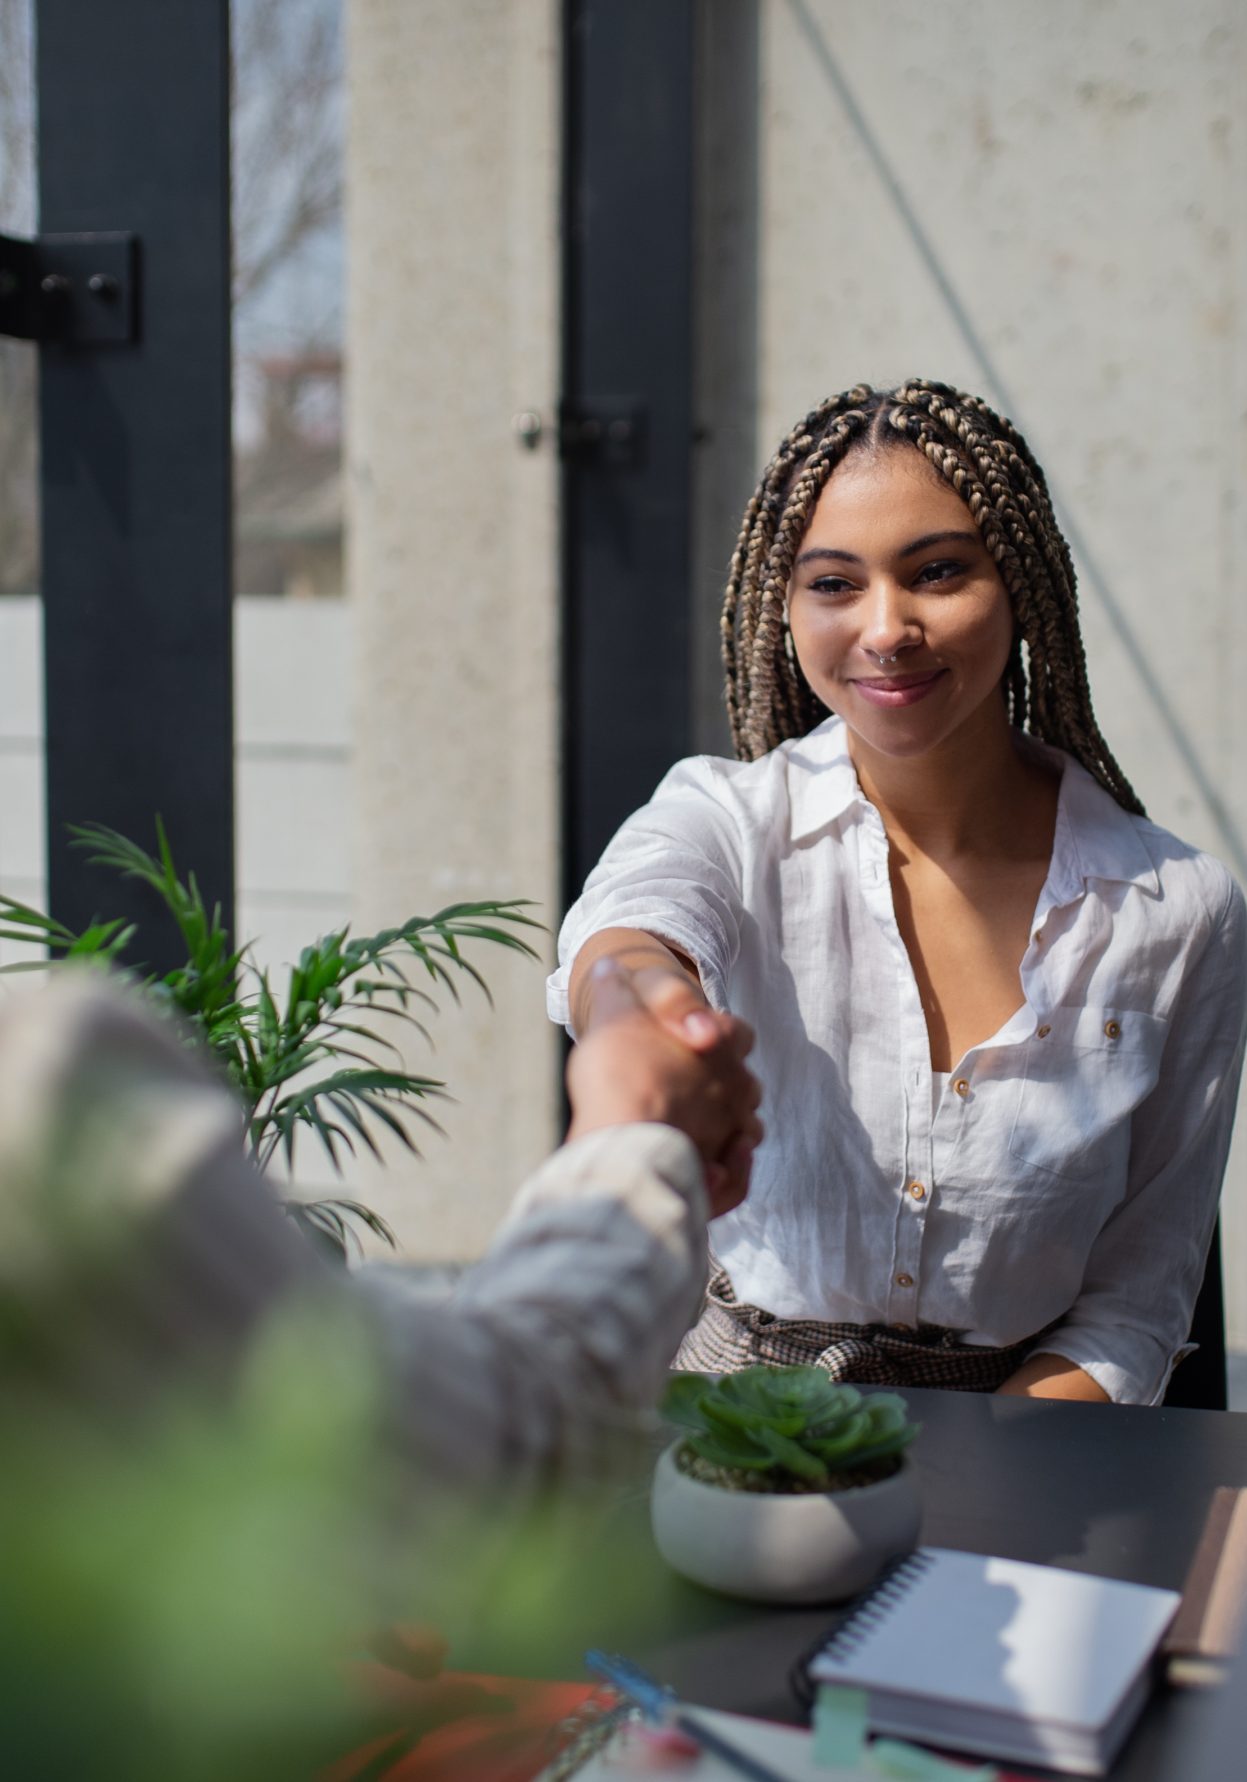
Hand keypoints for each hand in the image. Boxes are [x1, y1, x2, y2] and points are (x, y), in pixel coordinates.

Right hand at [566, 959, 761, 1216]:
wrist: (620, 1137)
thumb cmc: (622, 1071)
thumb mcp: (612, 1013)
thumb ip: (614, 989)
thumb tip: (611, 965)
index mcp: (722, 1043)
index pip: (738, 1031)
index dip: (716, 1034)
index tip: (690, 1040)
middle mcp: (738, 1088)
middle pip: (744, 1082)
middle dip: (721, 1084)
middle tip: (683, 1085)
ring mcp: (732, 1133)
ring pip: (746, 1129)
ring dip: (727, 1127)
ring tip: (692, 1127)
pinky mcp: (721, 1178)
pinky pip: (735, 1176)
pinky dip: (725, 1171)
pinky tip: (703, 1166)